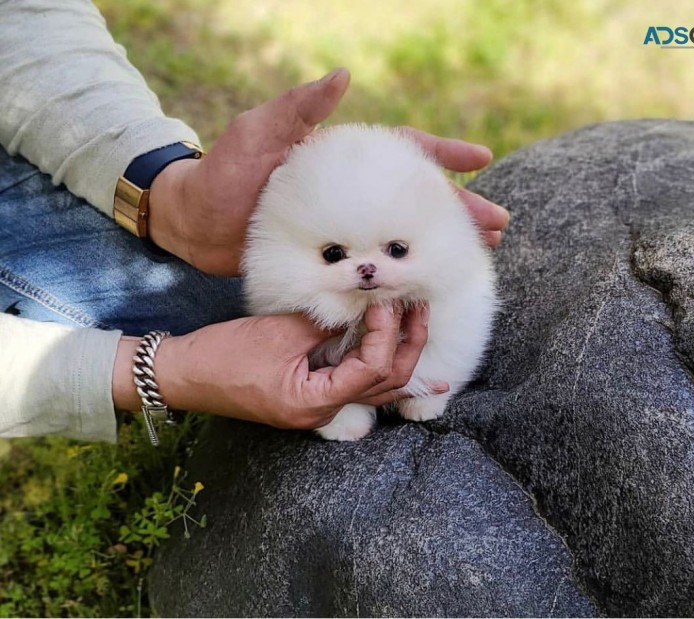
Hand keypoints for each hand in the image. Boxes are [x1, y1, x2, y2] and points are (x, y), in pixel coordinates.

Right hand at [112, 304, 441, 429]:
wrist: (186, 374)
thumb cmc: (225, 356)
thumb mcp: (280, 332)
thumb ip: (326, 320)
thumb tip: (362, 300)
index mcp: (316, 402)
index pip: (373, 370)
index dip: (386, 332)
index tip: (384, 300)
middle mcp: (324, 410)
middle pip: (385, 384)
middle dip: (409, 346)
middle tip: (419, 309)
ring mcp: (319, 405)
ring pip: (376, 386)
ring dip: (398, 352)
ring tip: (415, 320)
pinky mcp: (312, 392)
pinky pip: (356, 380)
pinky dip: (377, 360)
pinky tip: (395, 347)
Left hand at [148, 68, 508, 276]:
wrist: (193, 224)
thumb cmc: (222, 172)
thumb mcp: (256, 133)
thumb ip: (298, 109)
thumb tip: (343, 76)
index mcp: (343, 160)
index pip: (403, 152)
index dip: (444, 153)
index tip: (482, 159)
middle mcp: (351, 195)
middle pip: (415, 201)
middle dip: (459, 210)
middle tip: (499, 225)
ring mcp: (345, 230)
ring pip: (402, 236)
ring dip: (441, 246)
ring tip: (480, 257)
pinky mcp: (333, 261)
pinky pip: (375, 267)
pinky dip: (402, 275)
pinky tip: (426, 287)